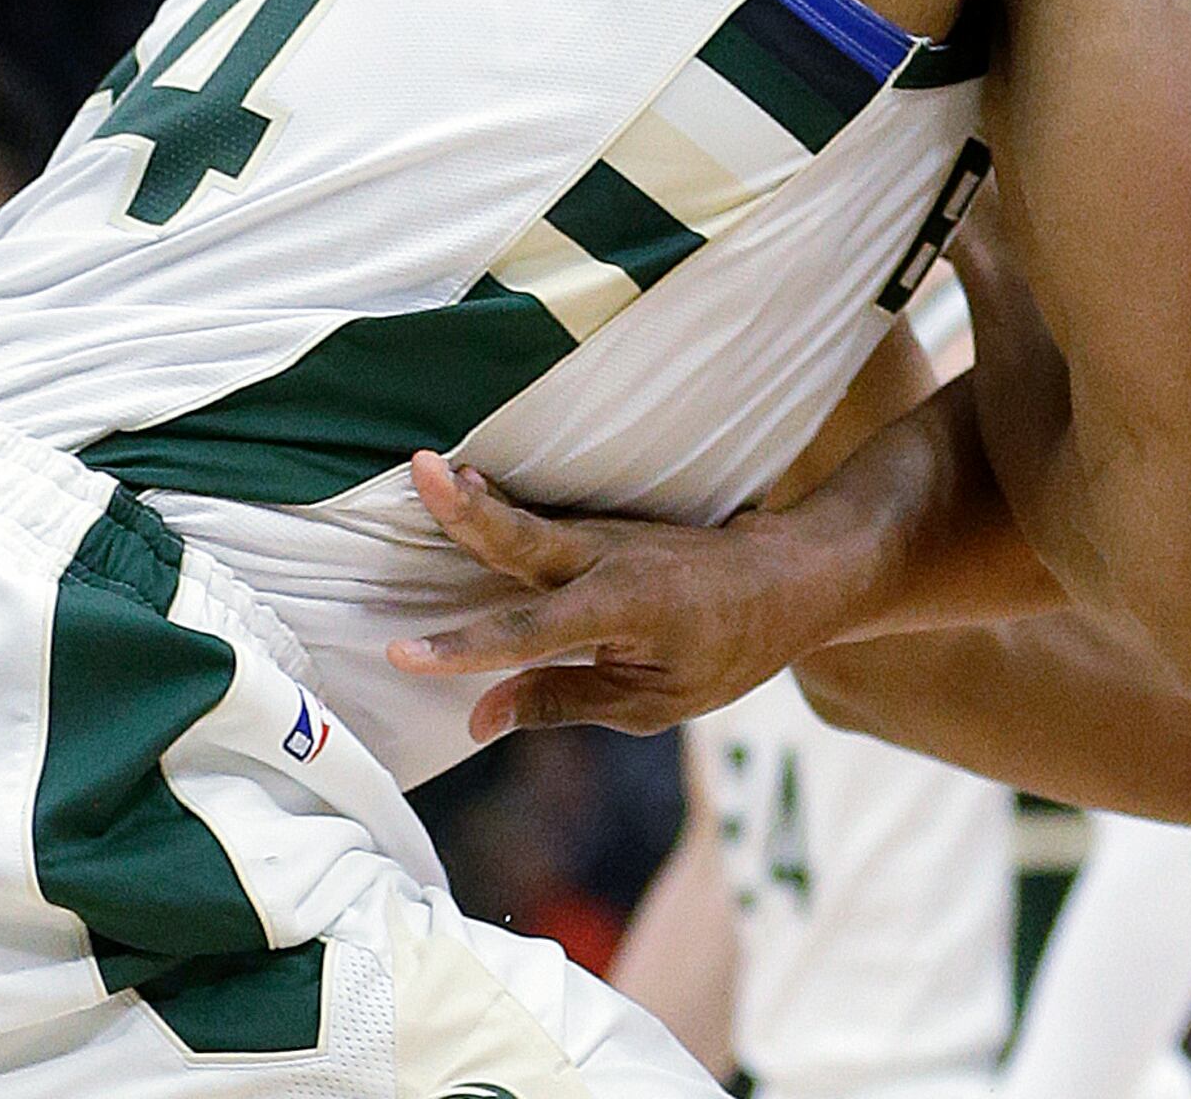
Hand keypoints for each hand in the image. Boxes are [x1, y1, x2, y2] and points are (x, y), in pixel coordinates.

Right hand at [383, 452, 873, 741]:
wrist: (788, 577)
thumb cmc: (729, 648)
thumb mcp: (657, 701)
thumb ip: (564, 701)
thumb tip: (478, 719)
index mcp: (624, 610)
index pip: (529, 632)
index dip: (463, 649)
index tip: (402, 655)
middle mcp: (608, 559)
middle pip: (525, 537)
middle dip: (467, 511)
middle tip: (421, 472)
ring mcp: (606, 534)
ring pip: (528, 519)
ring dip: (474, 499)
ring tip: (427, 470)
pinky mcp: (603, 526)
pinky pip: (540, 518)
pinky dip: (498, 502)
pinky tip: (464, 482)